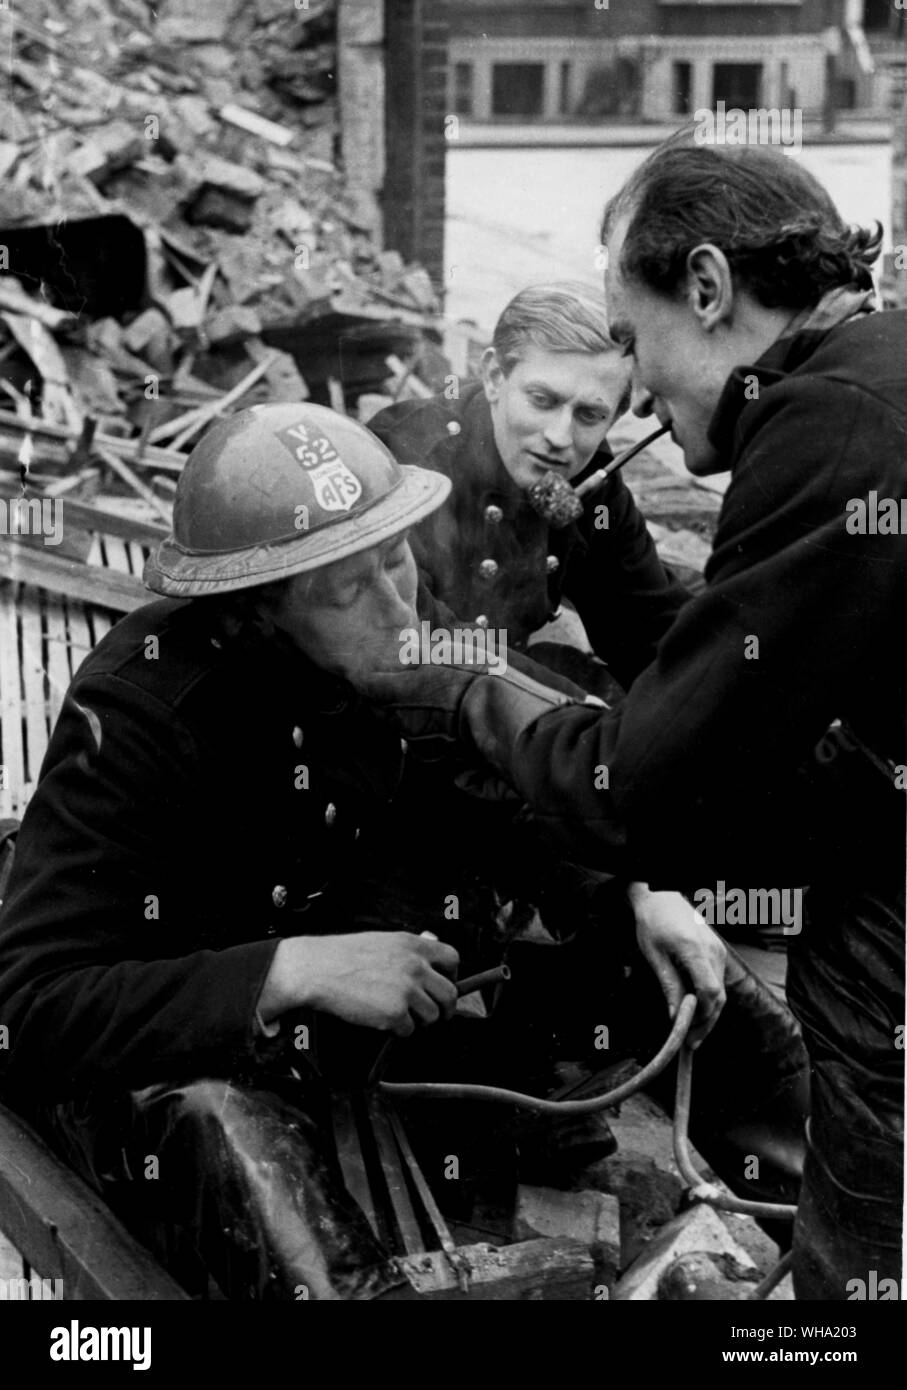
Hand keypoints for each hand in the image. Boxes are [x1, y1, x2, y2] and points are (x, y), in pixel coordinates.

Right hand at [260, 931, 459, 1036]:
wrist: (317, 969)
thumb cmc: (343, 955)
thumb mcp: (384, 940)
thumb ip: (410, 949)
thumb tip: (433, 950)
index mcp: (413, 945)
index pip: (453, 959)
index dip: (451, 976)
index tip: (444, 985)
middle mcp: (415, 966)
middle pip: (449, 994)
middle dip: (444, 1008)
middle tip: (433, 1013)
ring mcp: (407, 991)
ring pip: (432, 1016)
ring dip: (419, 1020)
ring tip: (399, 1014)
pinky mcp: (395, 1014)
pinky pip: (409, 1030)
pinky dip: (397, 1030)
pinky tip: (382, 1018)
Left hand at [629, 884, 725, 1047]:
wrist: (659, 896)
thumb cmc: (652, 922)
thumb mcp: (654, 956)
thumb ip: (669, 986)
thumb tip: (675, 1017)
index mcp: (696, 951)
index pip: (711, 993)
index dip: (703, 1019)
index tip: (689, 1036)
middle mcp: (714, 951)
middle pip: (719, 996)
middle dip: (707, 1023)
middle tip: (691, 1042)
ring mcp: (718, 950)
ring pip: (721, 990)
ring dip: (708, 1012)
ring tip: (691, 1030)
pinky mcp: (717, 950)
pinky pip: (717, 980)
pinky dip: (709, 998)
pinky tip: (695, 1009)